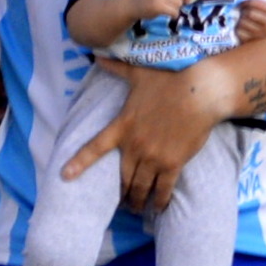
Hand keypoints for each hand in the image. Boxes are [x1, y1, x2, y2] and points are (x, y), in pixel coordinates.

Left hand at [63, 61, 226, 214]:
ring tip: (137, 210)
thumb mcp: (138, 73)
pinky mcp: (173, 163)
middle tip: (122, 203)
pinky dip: (161, 201)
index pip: (94, 148)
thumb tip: (95, 55)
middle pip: (122, 178)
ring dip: (138, 201)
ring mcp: (154, 157)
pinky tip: (160, 209)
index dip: (79, 163)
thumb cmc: (170, 80)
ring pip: (141, 187)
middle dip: (122, 194)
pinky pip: (164, 188)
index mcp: (122, 127)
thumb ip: (115, 68)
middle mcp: (135, 146)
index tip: (64, 176)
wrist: (200, 91)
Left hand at [231, 0, 265, 44]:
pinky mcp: (251, 42)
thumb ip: (259, 3)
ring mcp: (260, 35)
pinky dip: (238, 28)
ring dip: (240, 19)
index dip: (246, 2)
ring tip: (244, 20)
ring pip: (242, 22)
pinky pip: (238, 32)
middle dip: (244, 11)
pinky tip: (242, 28)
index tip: (244, 4)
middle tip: (244, 12)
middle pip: (249, 13)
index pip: (254, 3)